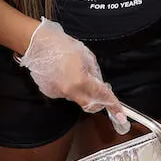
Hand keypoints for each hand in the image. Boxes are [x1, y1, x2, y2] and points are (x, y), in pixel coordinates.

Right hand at [18, 18, 127, 132]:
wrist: (39, 44)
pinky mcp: (49, 92)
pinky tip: (63, 74)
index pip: (102, 96)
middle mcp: (70, 91)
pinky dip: (69, 87)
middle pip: (90, 105)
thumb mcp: (87, 56)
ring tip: (75, 72)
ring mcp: (58, 93)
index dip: (113, 106)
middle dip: (99, 102)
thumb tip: (99, 84)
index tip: (121, 115)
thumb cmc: (63, 46)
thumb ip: (95, 74)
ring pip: (77, 98)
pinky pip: (65, 93)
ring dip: (82, 90)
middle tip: (102, 90)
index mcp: (81, 81)